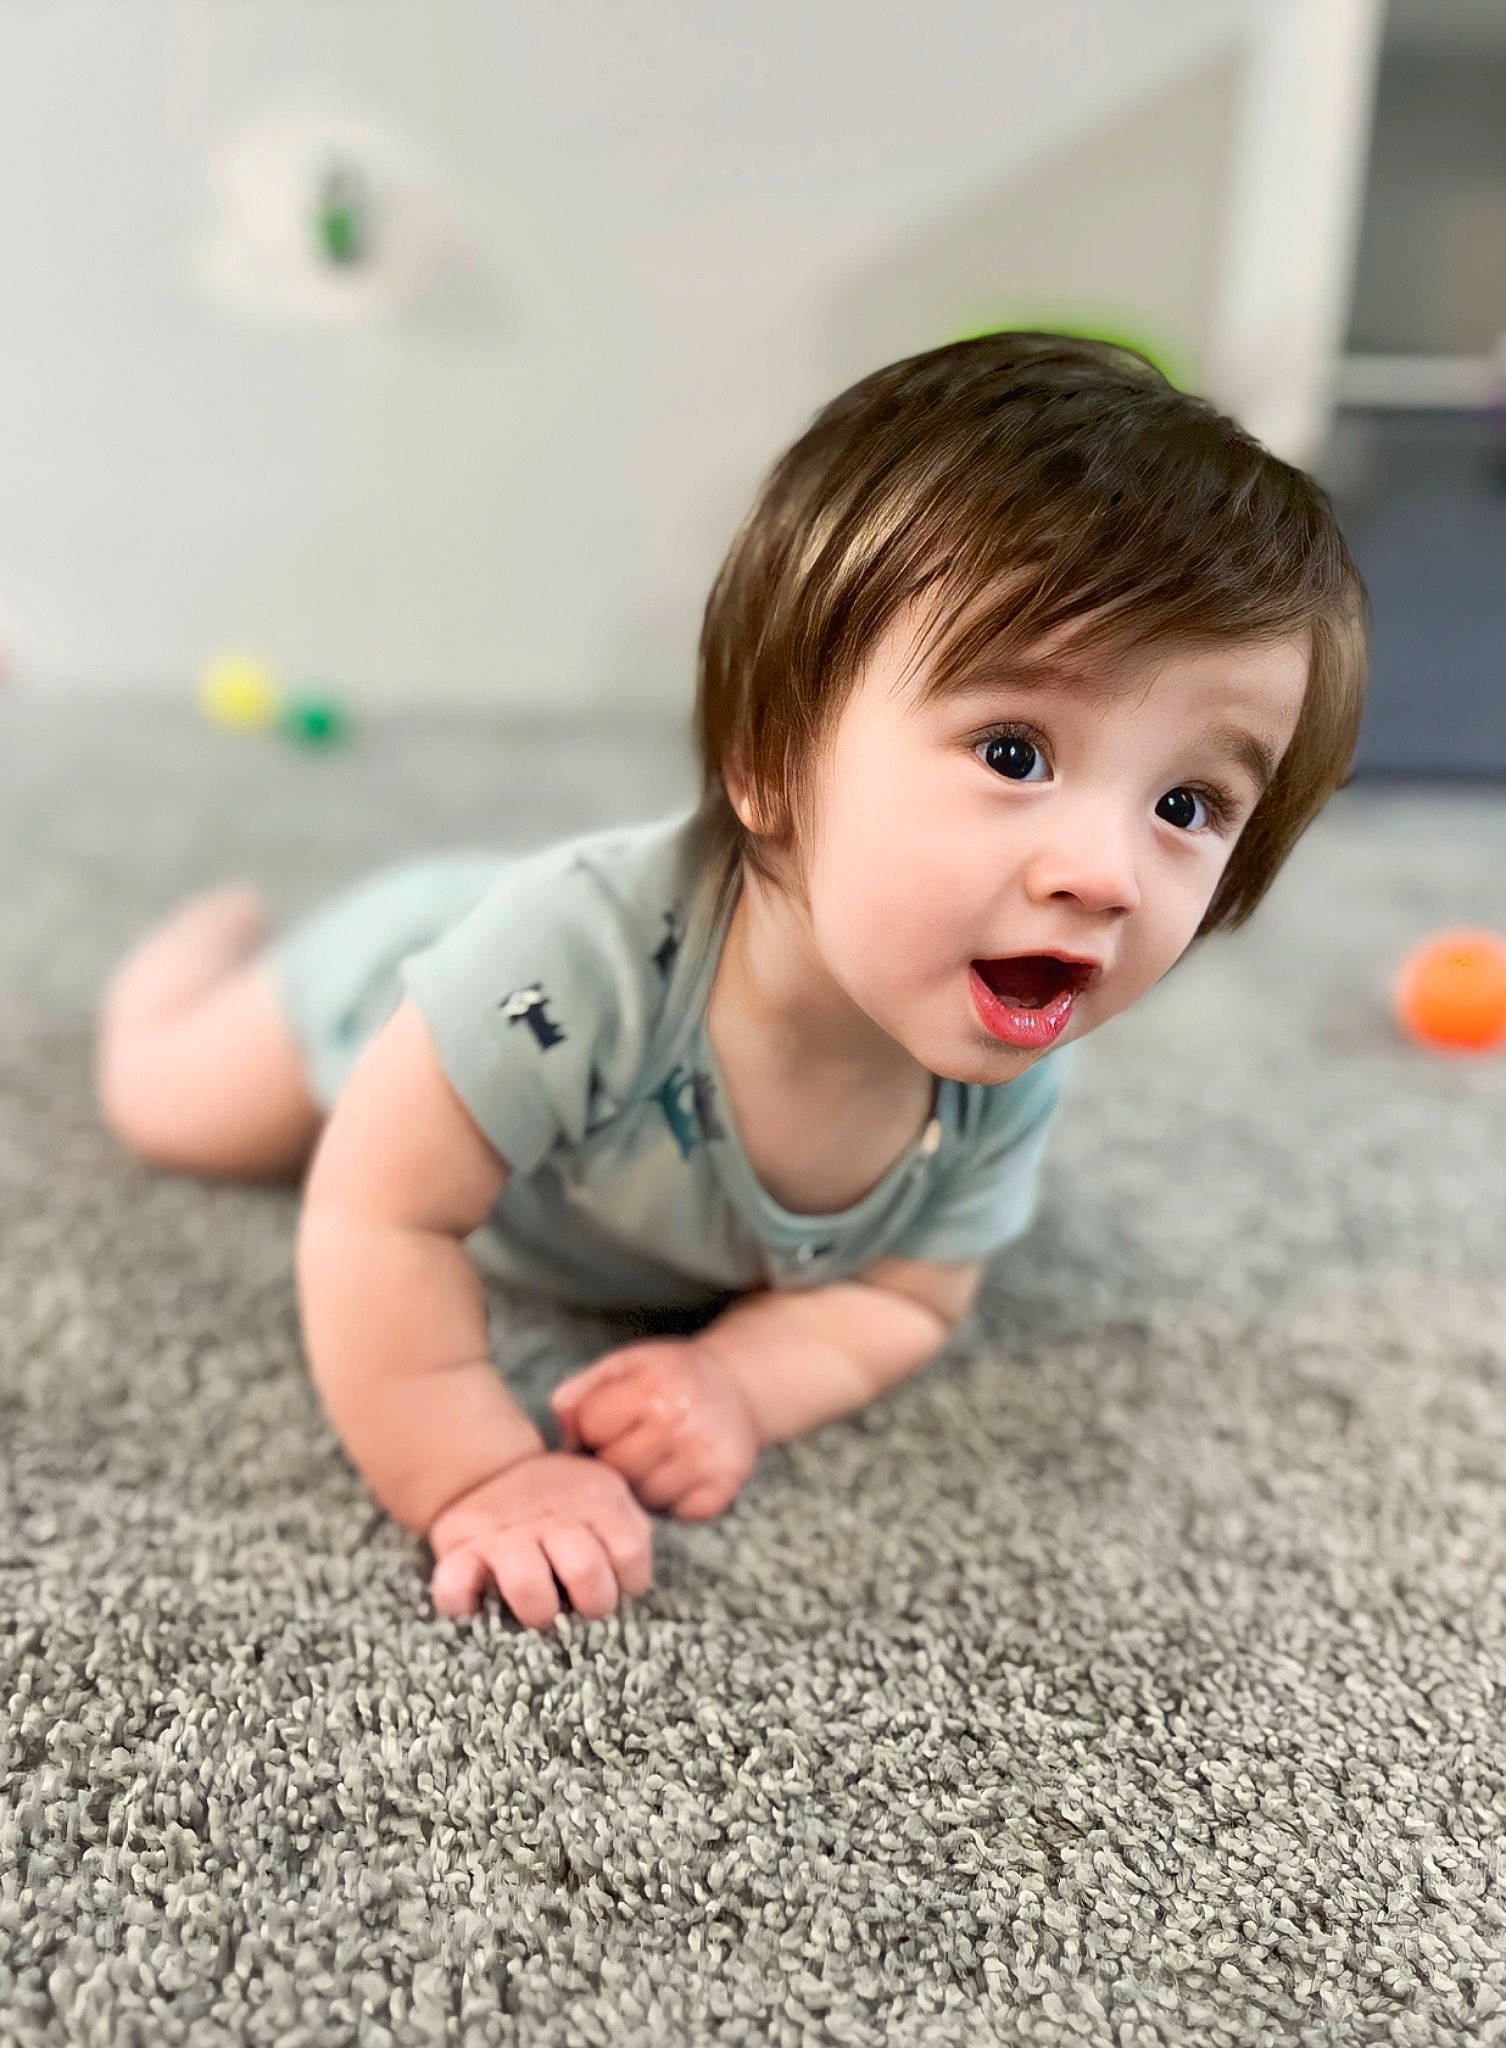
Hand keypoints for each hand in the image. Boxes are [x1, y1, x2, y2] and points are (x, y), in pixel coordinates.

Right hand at [426, 1450, 653, 1628]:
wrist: (492, 1469)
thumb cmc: (563, 1505)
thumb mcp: (604, 1499)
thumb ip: (627, 1532)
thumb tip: (633, 1587)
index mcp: (595, 1502)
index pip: (629, 1552)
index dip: (629, 1581)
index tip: (617, 1584)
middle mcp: (551, 1517)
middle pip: (584, 1570)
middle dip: (592, 1604)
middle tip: (581, 1606)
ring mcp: (504, 1534)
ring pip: (526, 1583)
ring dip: (538, 1611)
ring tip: (540, 1611)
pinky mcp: (460, 1549)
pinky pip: (454, 1585)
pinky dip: (462, 1603)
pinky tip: (476, 1607)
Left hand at [548, 1336, 760, 1521]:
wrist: (737, 1384)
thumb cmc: (669, 1377)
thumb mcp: (624, 1365)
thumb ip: (580, 1392)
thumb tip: (565, 1440)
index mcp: (653, 1387)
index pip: (591, 1427)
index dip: (591, 1427)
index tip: (608, 1421)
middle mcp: (683, 1422)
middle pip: (616, 1468)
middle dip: (614, 1459)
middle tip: (629, 1444)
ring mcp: (707, 1458)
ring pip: (645, 1498)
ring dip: (641, 1485)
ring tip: (653, 1459)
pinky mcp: (724, 1486)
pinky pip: (678, 1514)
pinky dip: (672, 1501)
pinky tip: (677, 1474)